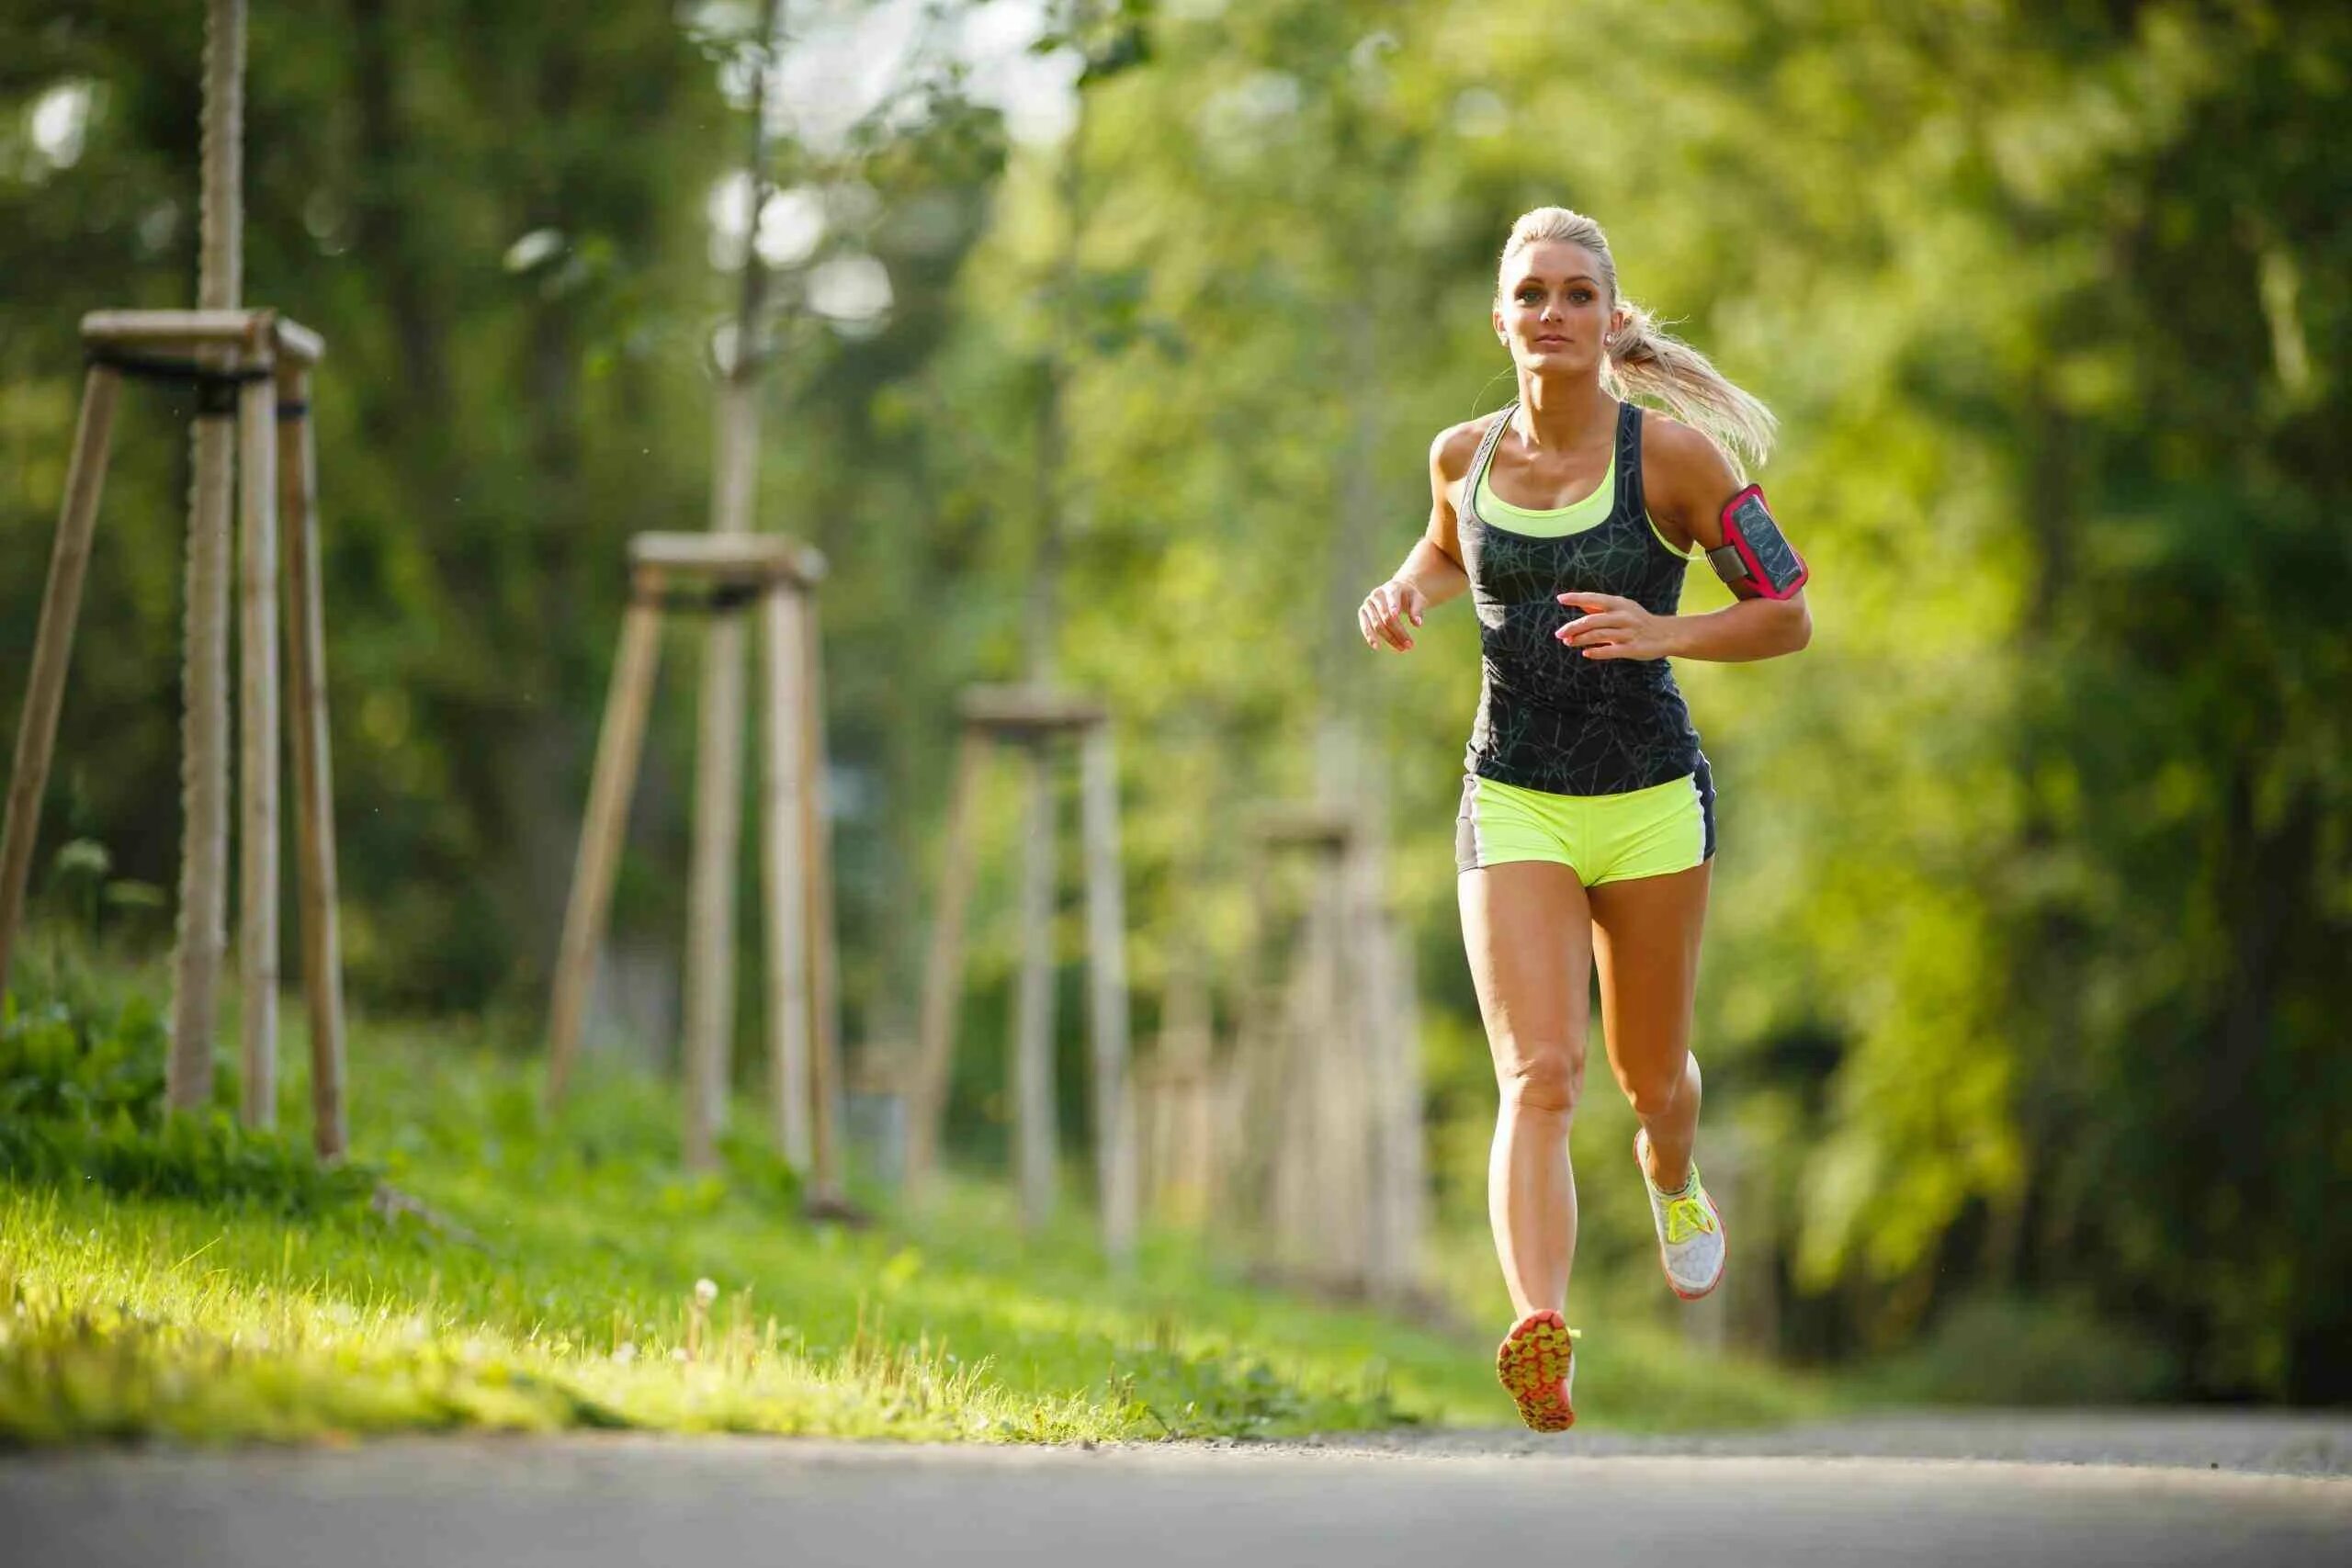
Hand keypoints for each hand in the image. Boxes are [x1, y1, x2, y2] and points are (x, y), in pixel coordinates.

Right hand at [1359, 579, 1426, 651]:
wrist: (1397, 592)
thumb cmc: (1409, 597)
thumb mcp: (1417, 600)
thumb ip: (1417, 610)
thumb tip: (1417, 624)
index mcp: (1392, 587)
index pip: (1392, 597)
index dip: (1393, 605)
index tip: (1395, 615)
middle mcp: (1377, 594)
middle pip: (1386, 616)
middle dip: (1398, 632)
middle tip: (1410, 645)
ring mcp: (1368, 603)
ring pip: (1377, 624)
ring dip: (1389, 638)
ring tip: (1402, 648)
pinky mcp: (1363, 612)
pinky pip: (1365, 626)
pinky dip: (1370, 636)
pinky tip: (1377, 646)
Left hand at [1555, 592, 1675, 660]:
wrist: (1666, 634)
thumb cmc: (1640, 620)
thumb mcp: (1622, 608)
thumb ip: (1601, 608)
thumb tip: (1579, 604)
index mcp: (1619, 604)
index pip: (1594, 598)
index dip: (1576, 598)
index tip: (1561, 598)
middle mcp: (1623, 616)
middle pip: (1592, 620)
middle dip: (1573, 627)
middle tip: (1559, 634)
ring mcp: (1628, 633)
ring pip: (1599, 635)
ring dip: (1581, 639)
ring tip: (1568, 642)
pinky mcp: (1632, 648)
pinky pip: (1611, 651)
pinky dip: (1597, 652)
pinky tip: (1586, 653)